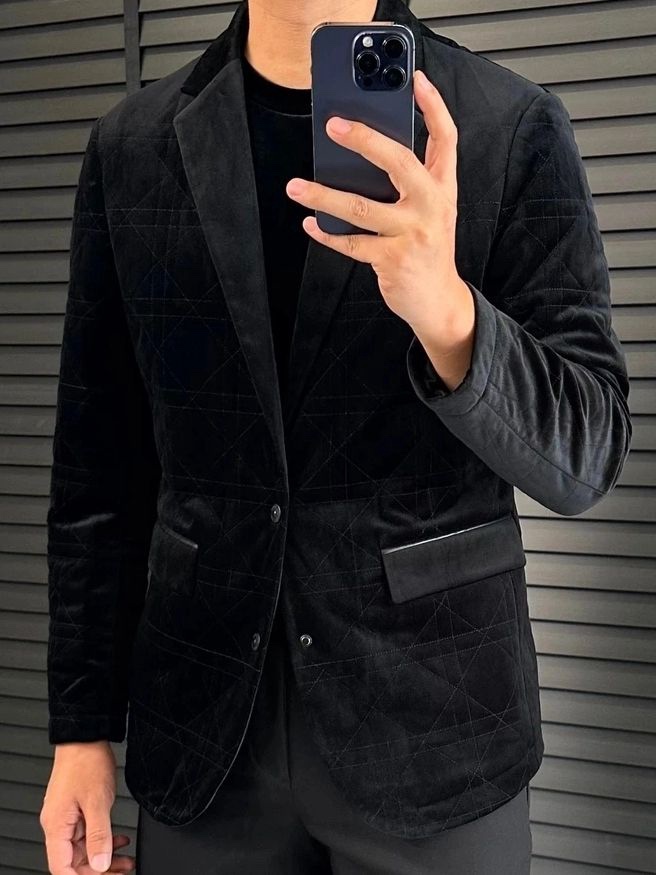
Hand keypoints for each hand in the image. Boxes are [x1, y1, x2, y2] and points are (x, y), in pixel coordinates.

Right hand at [40, 741, 134, 874]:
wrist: (86, 737)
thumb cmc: (86, 762)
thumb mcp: (97, 801)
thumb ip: (99, 834)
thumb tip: (100, 864)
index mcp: (57, 826)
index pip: (62, 868)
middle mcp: (59, 825)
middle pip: (75, 862)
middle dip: (99, 871)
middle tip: (122, 872)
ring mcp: (68, 818)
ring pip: (85, 850)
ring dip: (105, 857)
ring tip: (126, 861)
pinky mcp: (78, 811)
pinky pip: (89, 835)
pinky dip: (105, 840)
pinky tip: (120, 841)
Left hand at [285, 67, 474, 373]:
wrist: (438, 301)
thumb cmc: (427, 249)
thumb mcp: (430, 210)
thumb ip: (408, 183)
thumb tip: (359, 155)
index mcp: (443, 188)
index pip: (445, 138)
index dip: (433, 106)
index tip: (415, 79)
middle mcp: (431, 206)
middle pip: (399, 162)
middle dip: (365, 139)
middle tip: (334, 125)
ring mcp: (413, 234)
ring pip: (361, 208)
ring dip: (323, 196)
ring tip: (296, 187)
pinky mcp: (393, 260)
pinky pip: (352, 243)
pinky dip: (328, 234)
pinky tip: (311, 224)